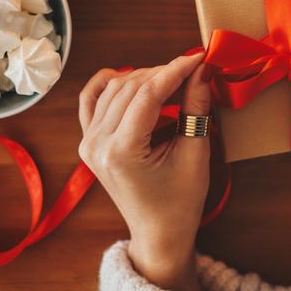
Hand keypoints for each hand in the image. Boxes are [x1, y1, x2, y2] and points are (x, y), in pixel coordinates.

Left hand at [78, 54, 209, 290]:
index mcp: (122, 152)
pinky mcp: (89, 142)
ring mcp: (88, 143)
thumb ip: (196, 108)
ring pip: (114, 89)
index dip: (175, 71)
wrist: (158, 233)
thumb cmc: (180, 202)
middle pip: (131, 88)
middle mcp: (97, 144)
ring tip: (173, 79)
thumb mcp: (195, 154)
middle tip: (193, 69)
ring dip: (144, 77)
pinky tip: (125, 75)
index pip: (148, 94)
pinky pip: (91, 101)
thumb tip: (201, 71)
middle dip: (164, 72)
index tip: (198, 57)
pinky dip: (108, 84)